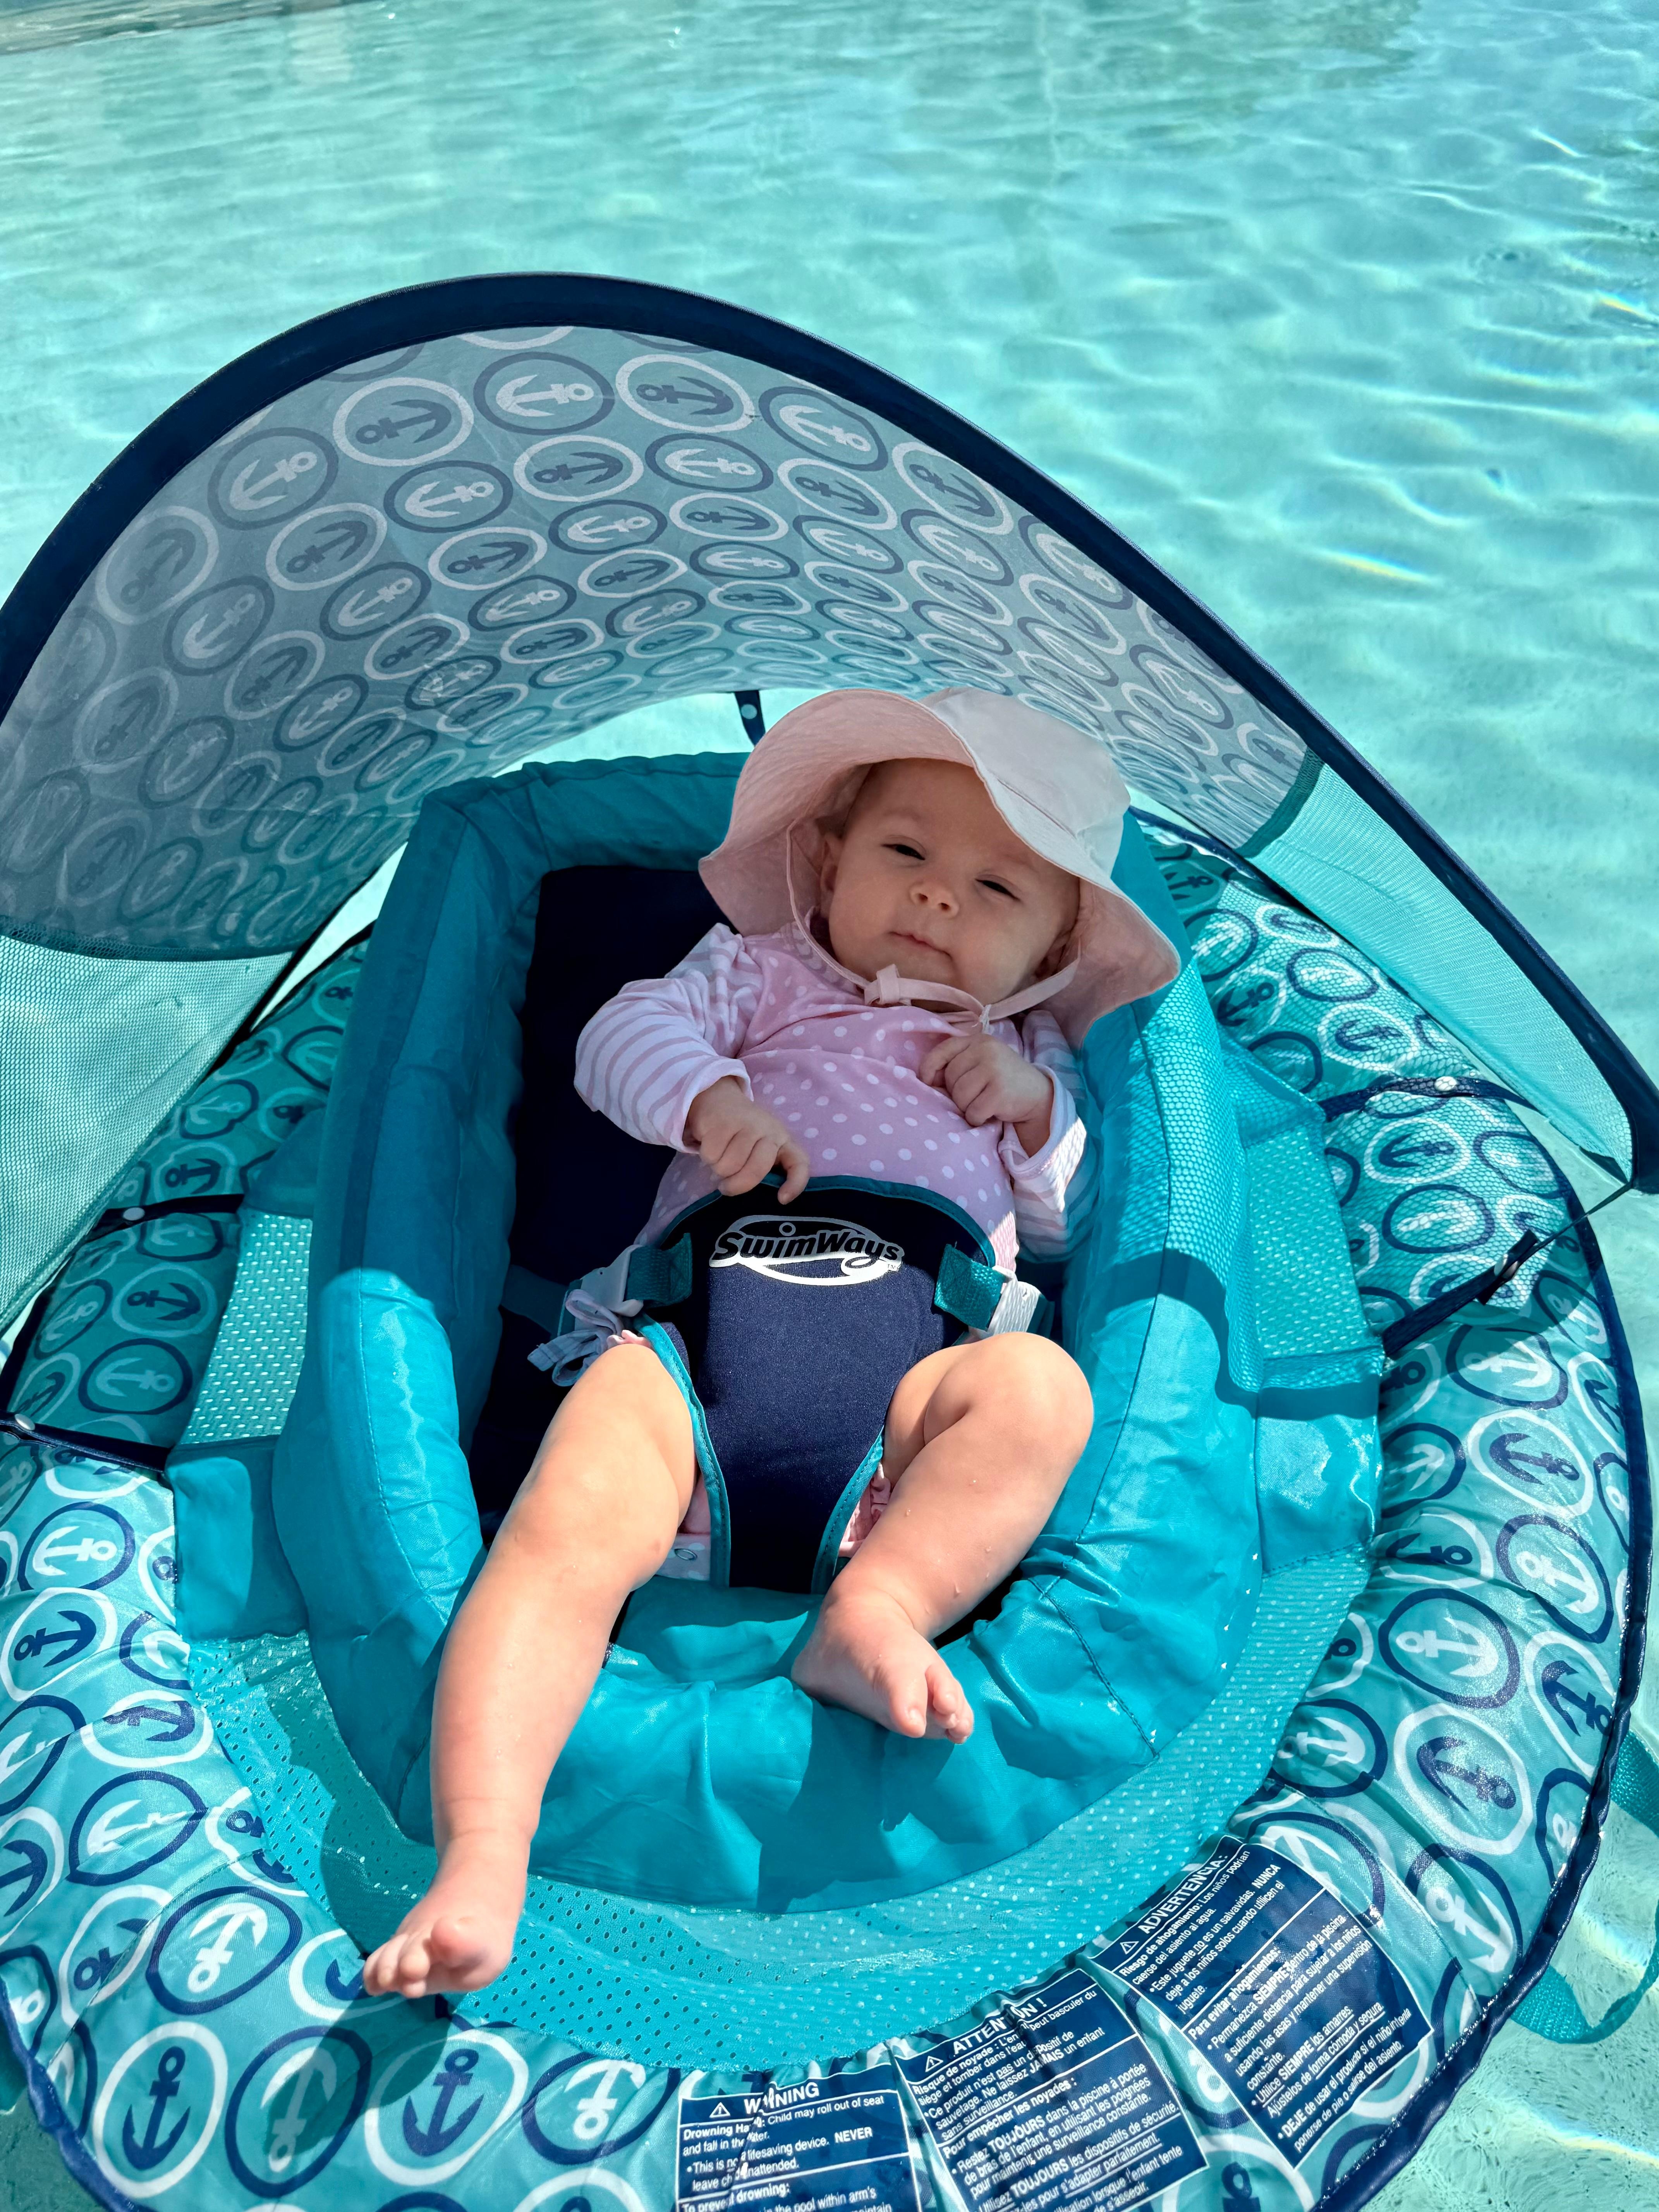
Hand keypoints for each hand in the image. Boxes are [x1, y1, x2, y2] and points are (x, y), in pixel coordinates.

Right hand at [684, 1076, 810, 1201]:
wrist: (718, 1098)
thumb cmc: (742, 1132)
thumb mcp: (760, 1146)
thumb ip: (765, 1166)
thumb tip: (762, 1194)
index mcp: (783, 1139)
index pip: (799, 1163)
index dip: (795, 1184)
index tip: (782, 1199)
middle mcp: (769, 1130)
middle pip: (756, 1170)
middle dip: (738, 1186)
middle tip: (726, 1187)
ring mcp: (746, 1124)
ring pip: (729, 1167)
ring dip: (718, 1169)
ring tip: (720, 1157)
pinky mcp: (723, 1122)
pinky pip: (712, 1156)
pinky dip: (706, 1156)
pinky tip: (710, 1145)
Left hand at [918, 1033, 1053, 1153]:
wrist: (1037, 1095)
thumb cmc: (1002, 1080)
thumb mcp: (982, 1061)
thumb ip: (957, 1062)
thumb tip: (925, 1080)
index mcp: (979, 1040)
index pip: (943, 1050)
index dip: (929, 1068)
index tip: (927, 1082)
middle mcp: (987, 1050)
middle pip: (950, 1077)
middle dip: (955, 1093)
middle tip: (973, 1096)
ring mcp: (995, 1070)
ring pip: (960, 1096)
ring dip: (966, 1107)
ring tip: (981, 1104)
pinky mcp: (1000, 1093)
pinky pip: (973, 1111)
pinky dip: (977, 1118)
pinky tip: (989, 1113)